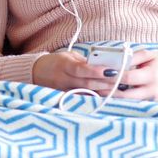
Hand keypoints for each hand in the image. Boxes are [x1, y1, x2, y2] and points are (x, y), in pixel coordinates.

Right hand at [32, 49, 157, 100]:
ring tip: (119, 92)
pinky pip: (81, 100)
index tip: (112, 71)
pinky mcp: (64, 99)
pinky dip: (94, 99)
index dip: (97, 71)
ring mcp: (64, 91)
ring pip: (86, 94)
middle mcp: (63, 80)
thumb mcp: (68, 57)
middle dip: (106, 84)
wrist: (35, 73)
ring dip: (103, 93)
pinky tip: (107, 100)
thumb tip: (103, 65)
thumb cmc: (55, 62)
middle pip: (87, 83)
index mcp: (64, 66)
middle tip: (123, 83)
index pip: (82, 69)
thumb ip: (84, 62)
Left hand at [103, 49, 157, 100]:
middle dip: (110, 91)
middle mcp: (152, 90)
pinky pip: (132, 104)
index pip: (129, 78)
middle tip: (94, 88)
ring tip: (98, 93)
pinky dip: (120, 101)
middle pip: (126, 95)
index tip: (101, 74)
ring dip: (112, 98)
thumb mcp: (148, 55)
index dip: (114, 76)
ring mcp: (151, 100)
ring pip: (128, 102)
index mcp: (152, 75)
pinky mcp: (149, 105)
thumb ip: (132, 57)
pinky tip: (109, 97)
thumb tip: (115, 60)